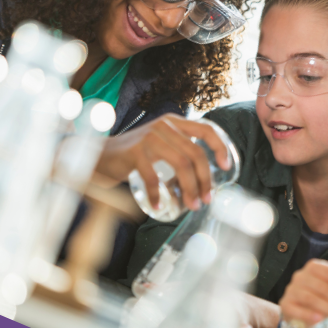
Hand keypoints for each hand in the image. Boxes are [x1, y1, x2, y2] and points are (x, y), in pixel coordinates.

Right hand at [96, 115, 230, 210]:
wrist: (102, 155)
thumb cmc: (135, 155)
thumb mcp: (160, 144)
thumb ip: (180, 149)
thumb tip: (206, 179)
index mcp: (173, 122)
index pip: (205, 129)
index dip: (220, 147)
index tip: (225, 167)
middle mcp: (163, 126)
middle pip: (195, 154)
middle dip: (204, 180)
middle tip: (205, 200)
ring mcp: (148, 137)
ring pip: (181, 164)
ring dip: (189, 188)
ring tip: (190, 205)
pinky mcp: (134, 152)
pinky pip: (153, 177)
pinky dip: (157, 194)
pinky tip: (159, 205)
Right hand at [280, 259, 327, 327]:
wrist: (299, 310)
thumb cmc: (321, 298)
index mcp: (313, 268)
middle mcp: (300, 276)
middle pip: (321, 286)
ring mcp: (291, 290)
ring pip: (309, 297)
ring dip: (327, 307)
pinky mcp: (285, 305)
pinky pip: (295, 309)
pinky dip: (307, 314)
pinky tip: (319, 319)